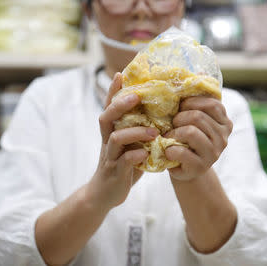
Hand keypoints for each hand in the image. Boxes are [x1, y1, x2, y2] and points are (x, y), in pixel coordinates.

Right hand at [87, 73, 157, 209]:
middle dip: (120, 104)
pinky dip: (135, 156)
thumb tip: (161, 111)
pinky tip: (145, 154)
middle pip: (107, 116)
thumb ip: (138, 129)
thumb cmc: (123, 164)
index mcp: (111, 130)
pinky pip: (124, 161)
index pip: (109, 106)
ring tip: (153, 132)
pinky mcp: (115, 171)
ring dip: (135, 132)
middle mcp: (107, 140)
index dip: (113, 90)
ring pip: (116, 138)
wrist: (106, 193)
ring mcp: (110, 156)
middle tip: (136, 97)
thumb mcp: (129, 144)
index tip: (121, 74)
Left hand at [165, 96, 232, 180]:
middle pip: (198, 117)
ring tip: (168, 136)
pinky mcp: (200, 167)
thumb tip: (200, 70)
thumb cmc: (188, 138)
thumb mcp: (195, 119)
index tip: (180, 107)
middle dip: (179, 117)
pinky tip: (169, 151)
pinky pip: (182, 151)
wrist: (186, 168)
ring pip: (190, 132)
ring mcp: (213, 154)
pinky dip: (170, 149)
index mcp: (225, 123)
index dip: (192, 102)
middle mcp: (223, 138)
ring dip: (173, 132)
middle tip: (172, 124)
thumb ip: (198, 98)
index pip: (212, 104)